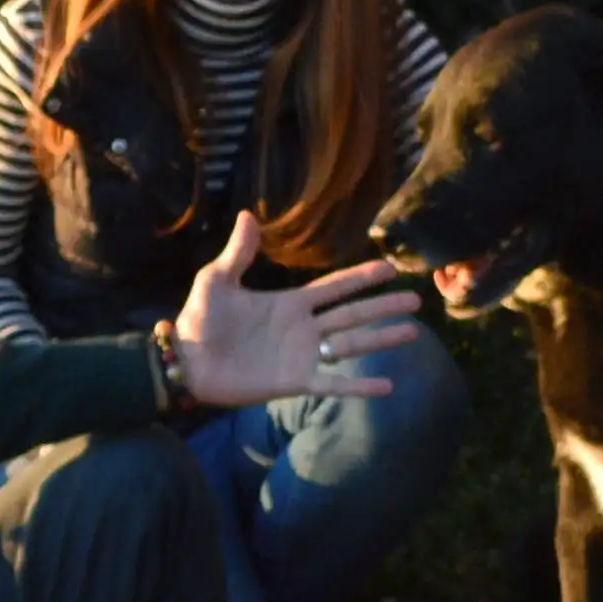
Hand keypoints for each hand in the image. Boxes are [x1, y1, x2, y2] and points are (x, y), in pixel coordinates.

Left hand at [163, 215, 431, 409]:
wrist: (186, 362)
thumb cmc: (199, 319)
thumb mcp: (217, 280)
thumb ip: (238, 252)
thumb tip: (249, 214)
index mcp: (290, 303)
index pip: (335, 288)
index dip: (361, 278)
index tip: (389, 268)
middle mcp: (304, 329)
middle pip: (353, 314)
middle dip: (384, 307)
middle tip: (416, 300)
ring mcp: (302, 356)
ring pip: (351, 345)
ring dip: (381, 339)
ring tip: (411, 333)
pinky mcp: (294, 382)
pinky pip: (332, 382)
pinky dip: (358, 386)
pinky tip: (386, 386)